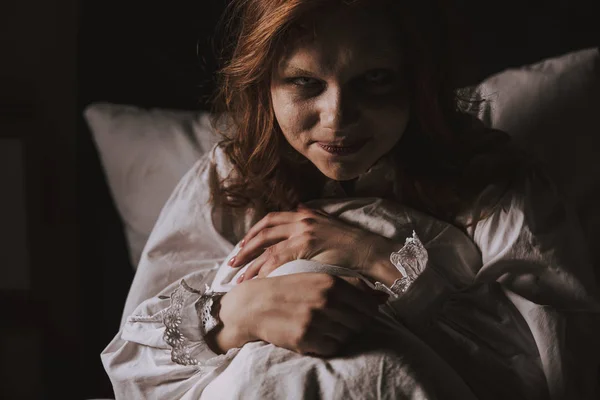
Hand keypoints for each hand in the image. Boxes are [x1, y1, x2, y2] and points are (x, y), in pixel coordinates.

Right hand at [218, 273, 383, 356]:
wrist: (255, 304)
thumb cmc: (291, 289)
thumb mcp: (319, 278)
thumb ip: (352, 286)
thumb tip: (384, 298)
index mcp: (332, 283)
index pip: (368, 306)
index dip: (366, 312)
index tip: (357, 313)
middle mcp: (326, 301)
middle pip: (360, 323)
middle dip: (353, 324)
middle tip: (337, 320)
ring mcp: (316, 321)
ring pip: (347, 336)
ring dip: (339, 334)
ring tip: (322, 326)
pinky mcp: (305, 338)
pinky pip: (331, 347)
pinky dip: (326, 344)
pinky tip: (314, 334)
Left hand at [229, 204, 388, 281]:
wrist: (370, 250)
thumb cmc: (351, 244)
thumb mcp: (329, 225)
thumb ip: (311, 219)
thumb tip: (297, 209)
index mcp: (304, 213)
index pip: (270, 220)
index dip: (253, 233)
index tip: (241, 246)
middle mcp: (301, 218)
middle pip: (263, 230)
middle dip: (245, 247)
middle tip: (232, 262)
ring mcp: (303, 230)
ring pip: (267, 246)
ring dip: (250, 261)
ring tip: (238, 275)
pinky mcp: (307, 244)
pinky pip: (278, 257)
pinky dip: (265, 269)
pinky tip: (257, 280)